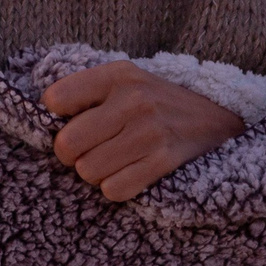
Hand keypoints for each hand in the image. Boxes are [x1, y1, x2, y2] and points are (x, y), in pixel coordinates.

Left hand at [45, 61, 245, 201]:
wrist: (220, 121)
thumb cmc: (160, 104)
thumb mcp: (129, 81)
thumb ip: (88, 93)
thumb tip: (45, 120)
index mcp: (119, 75)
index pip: (56, 99)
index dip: (56, 118)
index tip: (73, 121)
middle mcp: (134, 99)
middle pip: (66, 145)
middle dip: (73, 155)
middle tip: (90, 150)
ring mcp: (150, 131)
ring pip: (87, 171)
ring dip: (97, 173)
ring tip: (116, 160)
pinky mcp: (164, 160)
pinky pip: (114, 190)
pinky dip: (117, 187)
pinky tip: (130, 173)